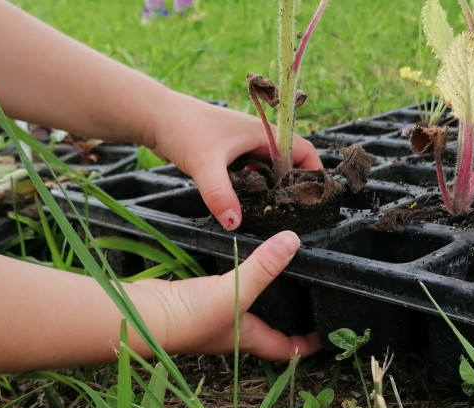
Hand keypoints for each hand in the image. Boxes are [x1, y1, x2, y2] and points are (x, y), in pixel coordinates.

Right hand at [131, 231, 320, 359]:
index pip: (286, 348)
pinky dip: (240, 278)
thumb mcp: (235, 291)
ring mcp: (217, 315)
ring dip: (265, 295)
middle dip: (290, 319)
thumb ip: (263, 267)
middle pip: (270, 328)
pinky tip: (244, 261)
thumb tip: (293, 242)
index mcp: (250, 338)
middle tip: (311, 297)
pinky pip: (228, 288)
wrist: (146, 315)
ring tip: (285, 273)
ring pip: (250, 307)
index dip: (307, 345)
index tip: (327, 334)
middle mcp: (236, 330)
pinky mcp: (200, 298)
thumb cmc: (191, 317)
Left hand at [146, 93, 323, 229]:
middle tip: (297, 213)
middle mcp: (258, 137)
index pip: (303, 151)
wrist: (156, 117)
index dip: (314, 173)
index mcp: (263, 133)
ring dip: (274, 188)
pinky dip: (256, 186)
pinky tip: (249, 203)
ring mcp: (243, 146)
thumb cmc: (184, 130)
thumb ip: (220, 195)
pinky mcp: (230, 154)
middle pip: (288, 163)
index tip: (317, 198)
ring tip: (277, 212)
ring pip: (269, 169)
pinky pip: (252, 172)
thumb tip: (234, 224)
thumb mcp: (205, 165)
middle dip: (295, 186)